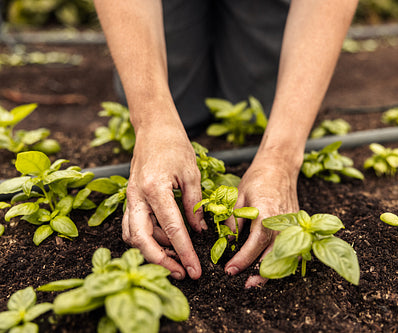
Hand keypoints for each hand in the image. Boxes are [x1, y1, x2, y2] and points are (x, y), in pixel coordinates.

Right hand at [122, 123, 206, 279]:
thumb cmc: (174, 146)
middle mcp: (137, 197)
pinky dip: (149, 238)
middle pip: (141, 240)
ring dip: (154, 251)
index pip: (172, 229)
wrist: (153, 129)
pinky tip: (167, 241)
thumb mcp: (191, 174)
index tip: (195, 270)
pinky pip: (133, 226)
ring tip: (177, 258)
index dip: (185, 252)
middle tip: (181, 273)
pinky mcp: (130, 199)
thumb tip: (198, 231)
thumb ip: (194, 205)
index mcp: (155, 188)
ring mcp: (130, 198)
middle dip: (160, 261)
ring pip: (134, 236)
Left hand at [224, 153, 299, 287]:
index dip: (242, 260)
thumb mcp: (239, 197)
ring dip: (273, 270)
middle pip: (274, 255)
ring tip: (258, 280)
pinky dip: (285, 259)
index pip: (255, 245)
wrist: (280, 165)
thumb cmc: (258, 178)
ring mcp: (292, 223)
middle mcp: (282, 222)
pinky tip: (275, 266)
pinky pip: (293, 247)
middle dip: (259, 273)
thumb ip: (234, 220)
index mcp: (266, 214)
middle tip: (245, 284)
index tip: (230, 270)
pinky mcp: (296, 224)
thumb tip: (228, 242)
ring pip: (285, 254)